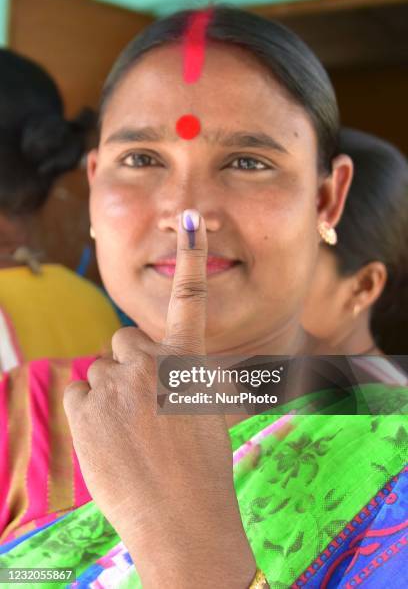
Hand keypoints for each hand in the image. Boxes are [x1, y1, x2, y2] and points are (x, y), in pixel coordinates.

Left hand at [63, 210, 255, 587]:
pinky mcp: (84, 409)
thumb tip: (162, 360)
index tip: (188, 220)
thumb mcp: (209, 409)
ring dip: (110, 392)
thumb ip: (186, 374)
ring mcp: (115, 384)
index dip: (191, 257)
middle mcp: (150, 363)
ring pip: (100, 371)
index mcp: (187, 361)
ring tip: (131, 432)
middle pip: (124, 342)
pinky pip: (79, 393)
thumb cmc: (204, 466)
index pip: (191, 299)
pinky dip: (88, 411)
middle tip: (145, 404)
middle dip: (130, 364)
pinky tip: (110, 439)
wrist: (182, 517)